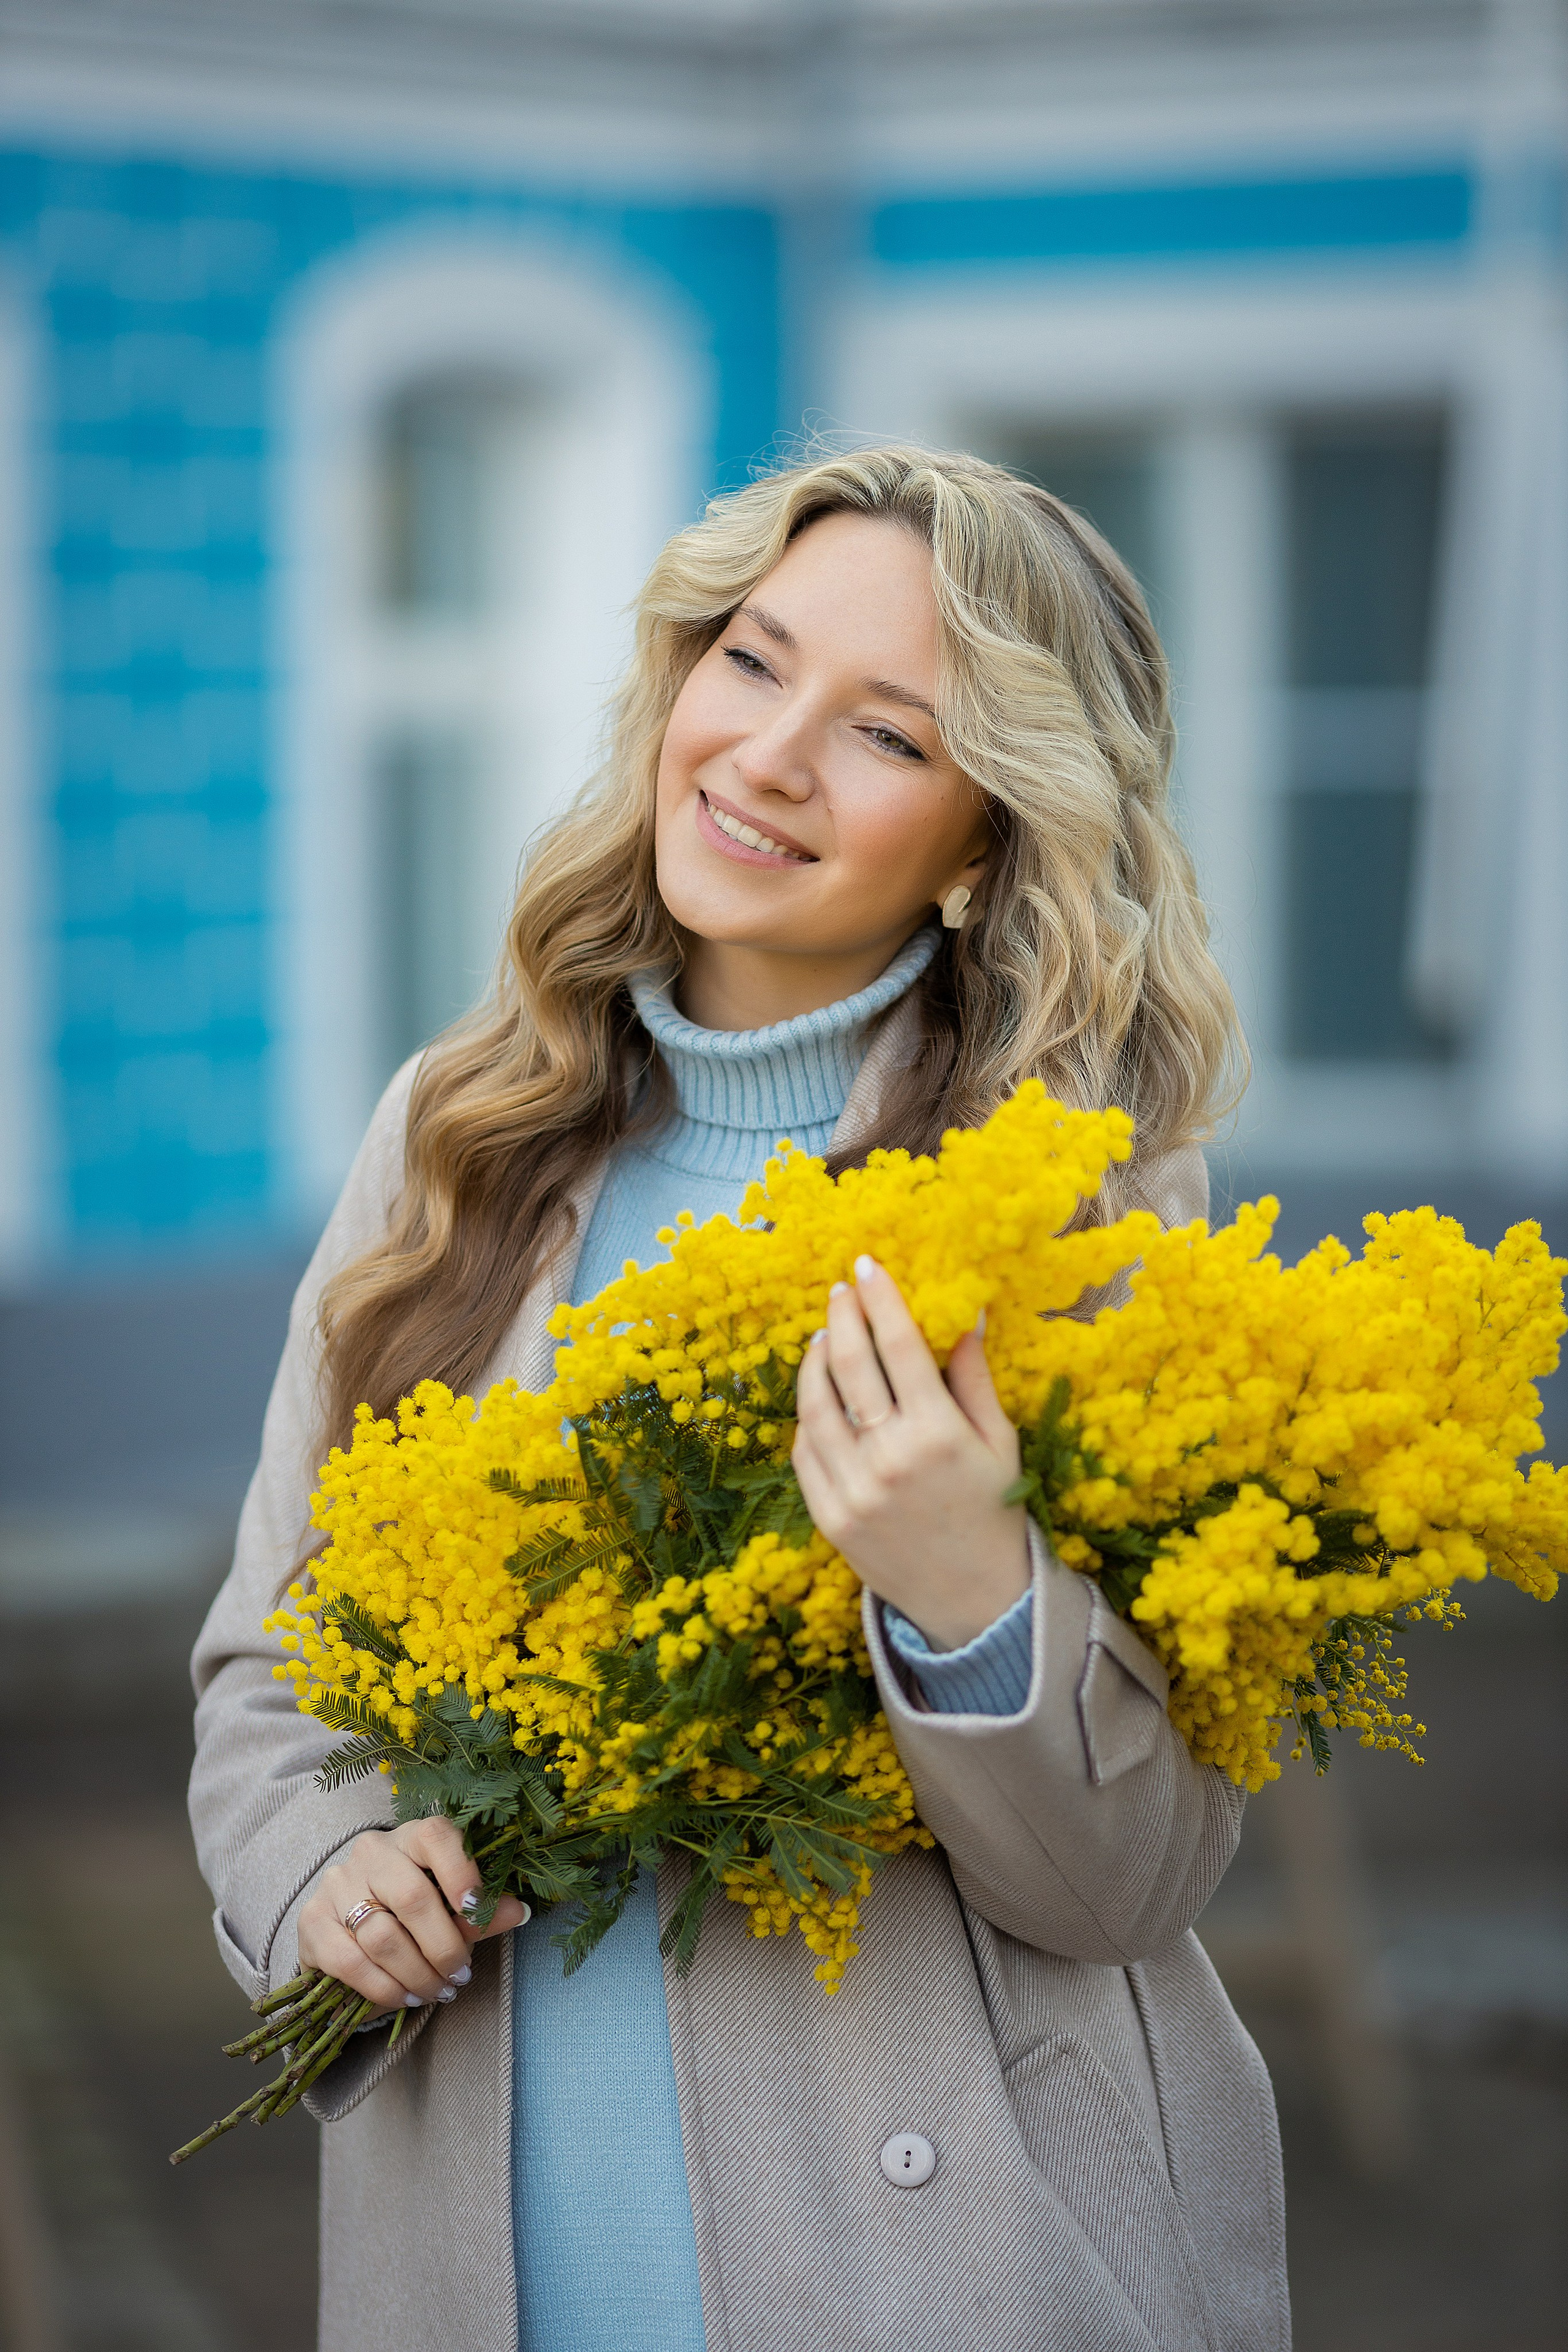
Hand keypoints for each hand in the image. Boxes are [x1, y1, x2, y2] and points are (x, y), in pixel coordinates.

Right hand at [296, 1818, 530, 2014]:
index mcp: (412, 1837)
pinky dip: (383, 1988)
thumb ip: (479, 1912)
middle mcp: (371, 1852)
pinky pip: (351, 1962)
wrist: (350, 1927)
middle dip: (443, 1946)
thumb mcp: (450, 1907)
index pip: (436, 1836)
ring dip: (417, 1974)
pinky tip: (405, 1998)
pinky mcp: (312, 1922)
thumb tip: (518, 1911)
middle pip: (412, 1896)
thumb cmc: (413, 1913)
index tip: (477, 1910)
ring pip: (382, 1936)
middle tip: (461, 1975)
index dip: (460, 1871)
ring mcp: (337, 1884)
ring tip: (439, 1992)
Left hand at [792, 1256, 1029, 1651]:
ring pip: (815, 1406)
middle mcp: (889, 1457)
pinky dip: (807, 1417)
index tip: (867, 1265)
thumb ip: (974, 1377)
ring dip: (815, 1361)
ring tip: (824, 1336)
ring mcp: (853, 1489)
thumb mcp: (998, 1442)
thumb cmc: (994, 1510)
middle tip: (839, 1290)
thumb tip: (965, 1313)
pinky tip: (818, 1395)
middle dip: (842, 1316)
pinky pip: (804, 1451)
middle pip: (851, 1365)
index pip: (900, 1345)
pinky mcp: (830, 1517)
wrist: (976, 1600)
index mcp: (938, 1432)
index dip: (880, 1299)